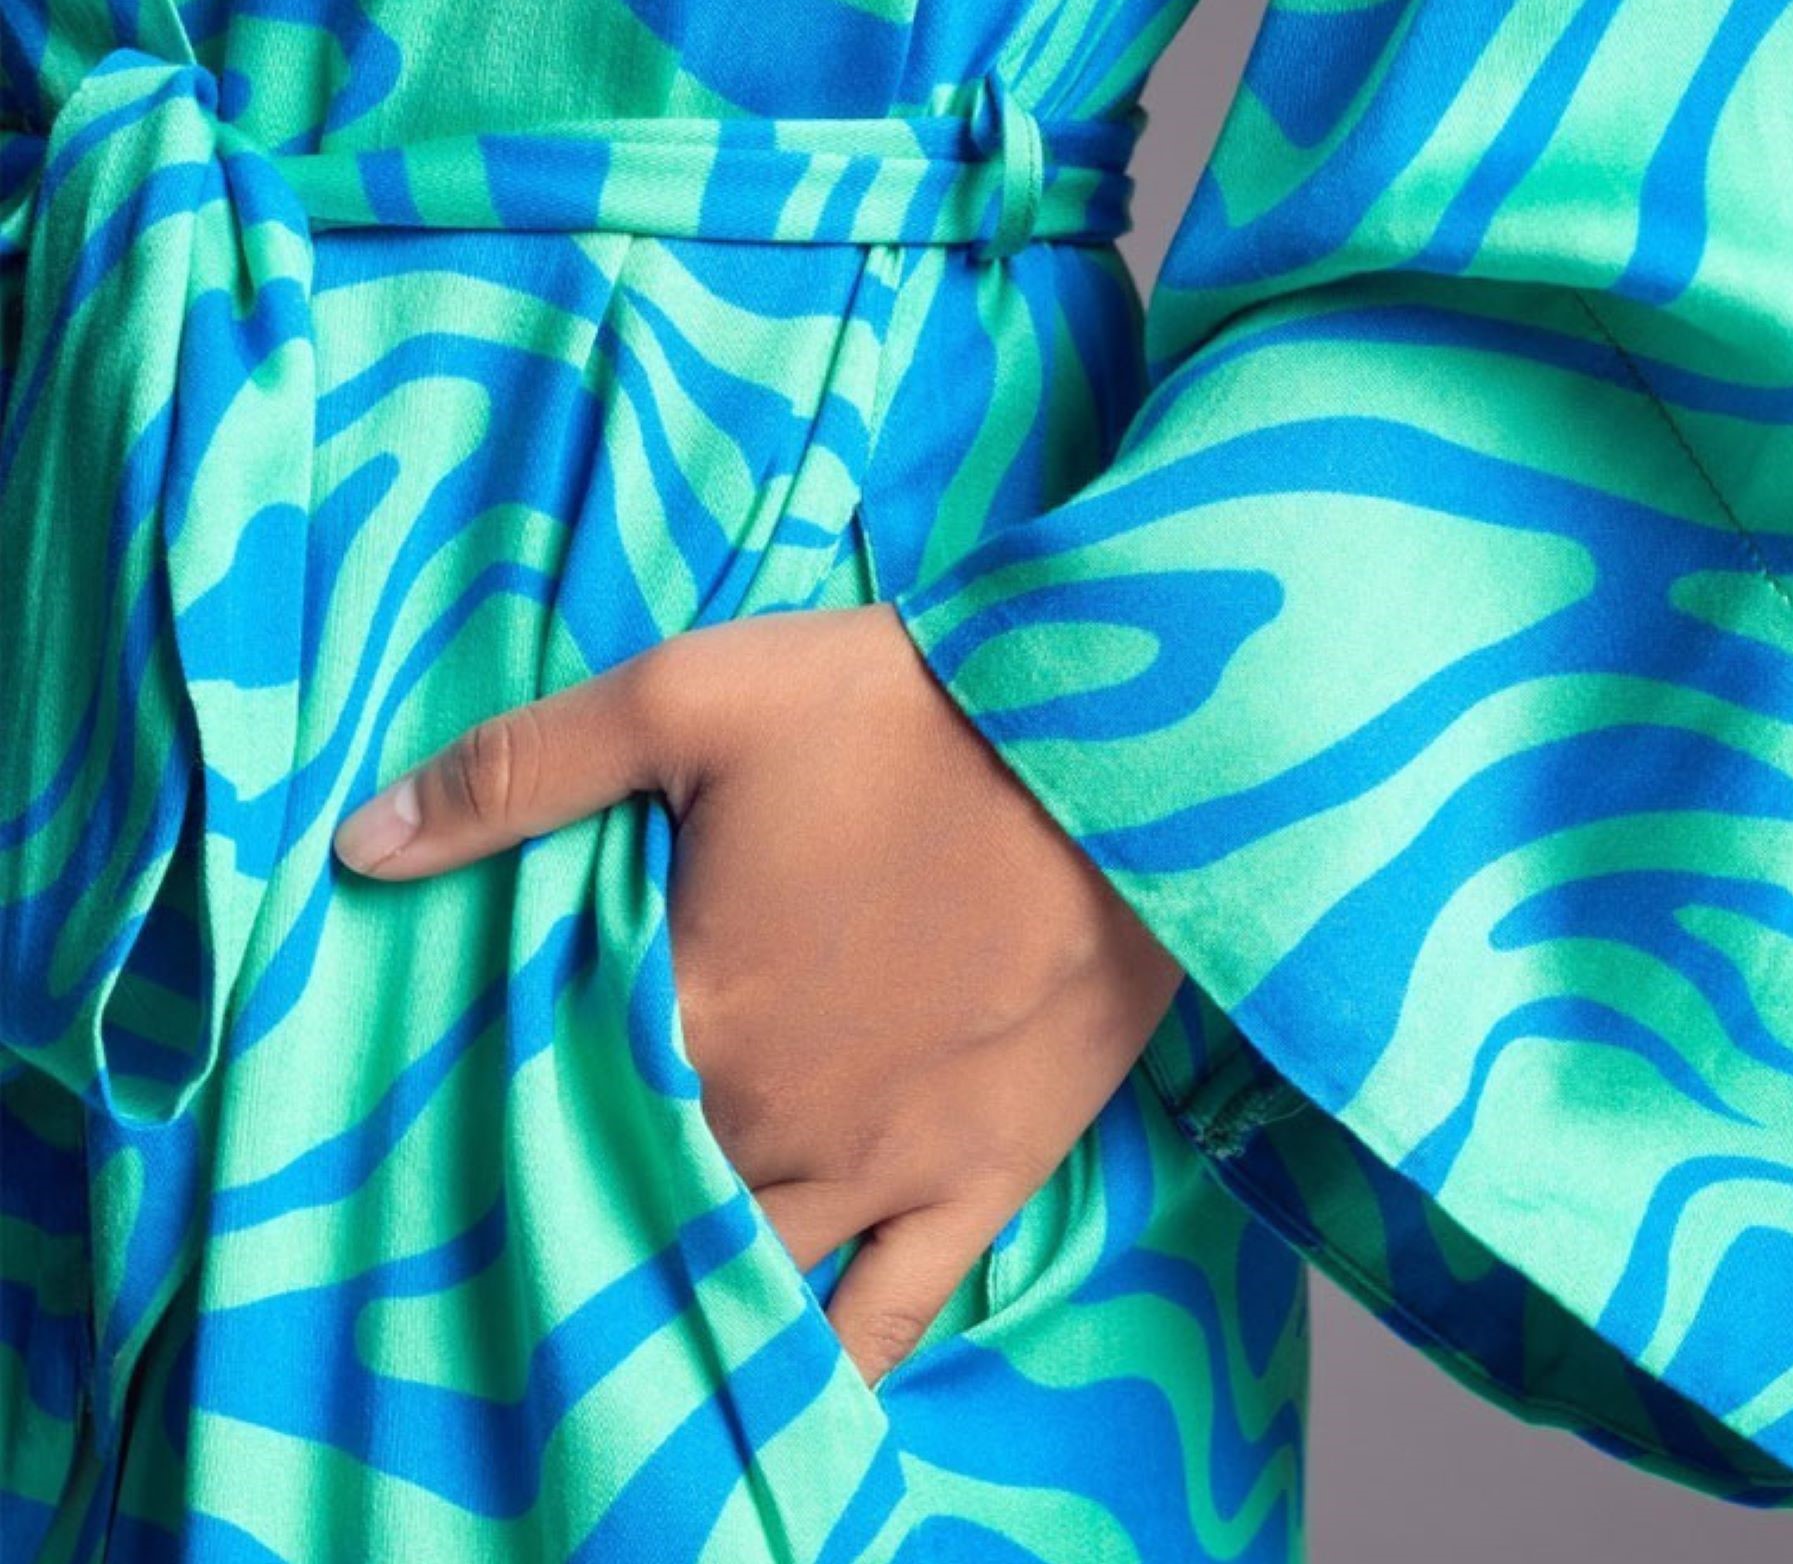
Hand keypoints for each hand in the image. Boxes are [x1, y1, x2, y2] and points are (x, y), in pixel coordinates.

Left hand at [332, 603, 1183, 1386]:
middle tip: (536, 1202)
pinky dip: (829, 1365)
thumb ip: (524, 773)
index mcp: (696, 1017)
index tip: (456, 1126)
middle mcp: (778, 1124)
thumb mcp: (696, 696)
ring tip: (623, 1306)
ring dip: (685, 1280)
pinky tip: (783, 1400)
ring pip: (749, 1270)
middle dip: (590, 1193)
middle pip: (647, 1193)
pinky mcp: (988, 1176)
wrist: (1125, 748)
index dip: (499, 1116)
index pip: (550, 1106)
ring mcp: (889, 1169)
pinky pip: (894, 1315)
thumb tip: (363, 846)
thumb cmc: (905, 713)